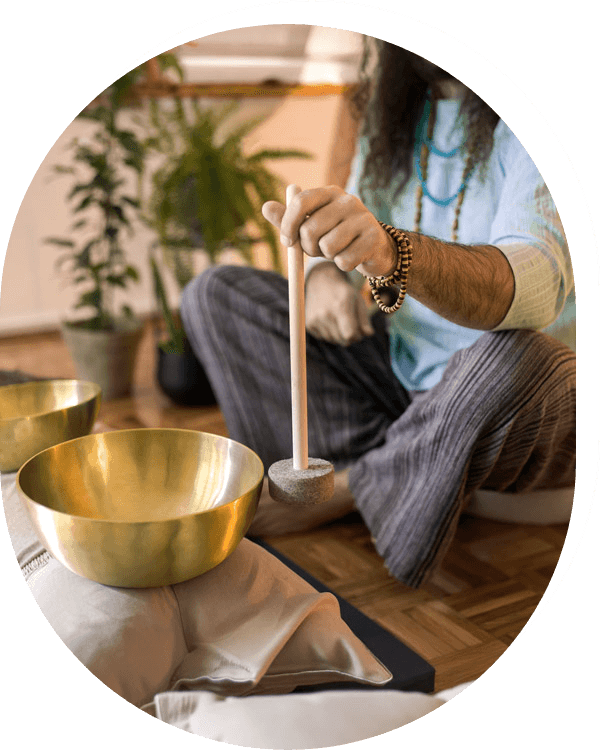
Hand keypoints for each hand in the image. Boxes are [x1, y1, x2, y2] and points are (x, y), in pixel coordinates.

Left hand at [262, 185, 397, 277]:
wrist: (373, 247)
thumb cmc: (335, 235)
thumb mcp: (311, 226)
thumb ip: (289, 218)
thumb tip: (265, 207)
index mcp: (329, 192)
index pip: (301, 202)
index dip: (288, 223)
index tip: (287, 241)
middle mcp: (347, 200)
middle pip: (311, 229)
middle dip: (309, 247)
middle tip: (318, 248)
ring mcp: (363, 217)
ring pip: (328, 247)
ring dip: (328, 257)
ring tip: (337, 250)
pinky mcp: (373, 238)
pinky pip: (344, 261)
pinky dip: (344, 265)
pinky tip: (352, 256)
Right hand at [305, 263, 374, 345]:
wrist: (321, 282)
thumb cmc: (344, 292)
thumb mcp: (358, 300)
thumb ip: (364, 319)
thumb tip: (368, 334)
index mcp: (341, 307)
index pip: (350, 335)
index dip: (357, 336)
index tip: (358, 330)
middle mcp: (325, 314)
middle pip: (343, 341)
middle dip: (349, 336)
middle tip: (350, 324)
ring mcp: (315, 320)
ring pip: (333, 340)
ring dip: (339, 335)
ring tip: (339, 320)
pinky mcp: (309, 324)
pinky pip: (323, 338)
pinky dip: (329, 333)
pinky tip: (329, 320)